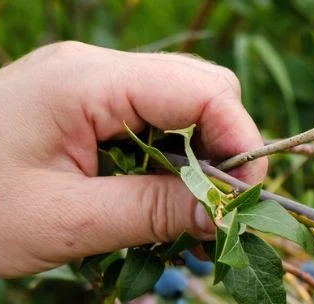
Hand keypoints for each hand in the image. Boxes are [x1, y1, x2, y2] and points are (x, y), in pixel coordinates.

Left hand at [0, 41, 266, 277]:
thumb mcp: (71, 223)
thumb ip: (155, 212)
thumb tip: (229, 214)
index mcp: (88, 83)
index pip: (204, 92)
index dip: (241, 145)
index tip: (242, 206)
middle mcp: (93, 68)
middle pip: (203, 92)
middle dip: (226, 153)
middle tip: (216, 217)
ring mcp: (86, 84)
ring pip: (183, 109)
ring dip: (199, 166)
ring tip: (186, 225)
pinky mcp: (81, 106)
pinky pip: (150, 123)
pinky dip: (168, 165)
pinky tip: (157, 209)